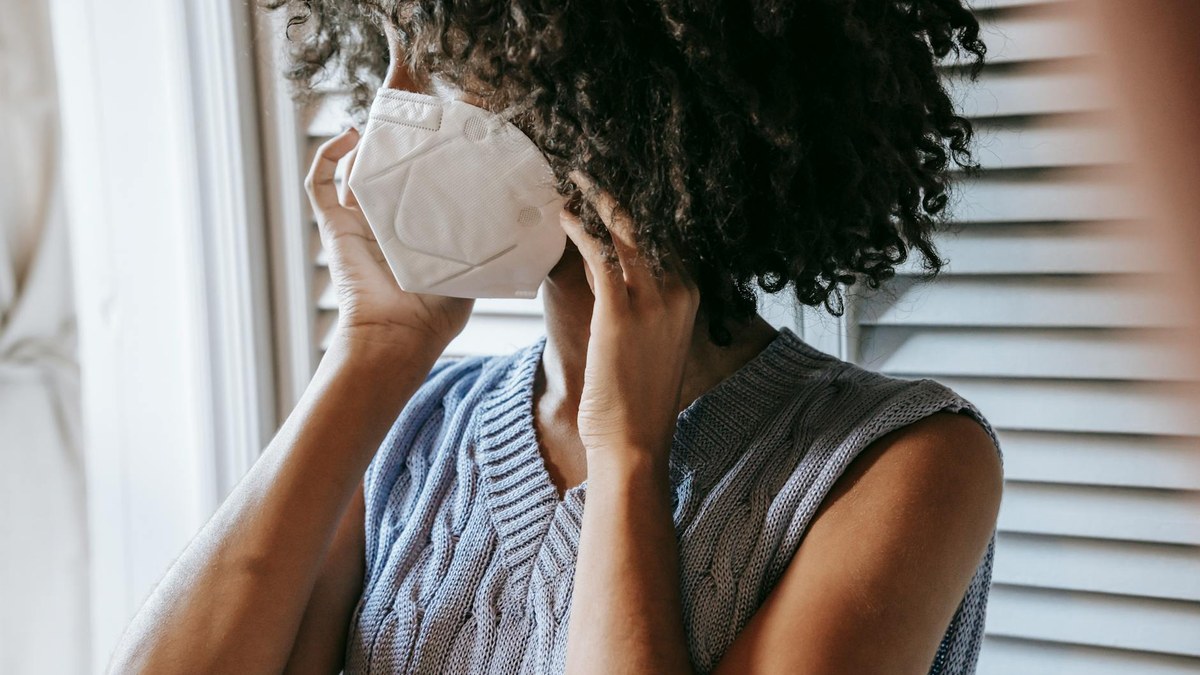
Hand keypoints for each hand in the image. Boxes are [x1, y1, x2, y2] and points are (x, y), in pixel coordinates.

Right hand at [305, 128, 473, 352]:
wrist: (397, 335)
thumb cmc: (435, 314)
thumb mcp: (469, 269)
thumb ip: (481, 242)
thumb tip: (514, 216)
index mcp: (412, 232)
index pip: (413, 183)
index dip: (418, 156)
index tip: (438, 126)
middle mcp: (383, 223)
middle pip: (381, 170)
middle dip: (392, 140)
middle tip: (412, 113)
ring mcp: (357, 223)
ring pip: (353, 169)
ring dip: (367, 144)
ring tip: (388, 125)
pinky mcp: (334, 226)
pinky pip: (318, 183)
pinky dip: (328, 154)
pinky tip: (350, 135)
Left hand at [559, 171, 700, 469]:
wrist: (634, 441)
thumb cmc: (635, 396)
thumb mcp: (647, 339)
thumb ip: (633, 299)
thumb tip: (605, 262)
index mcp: (691, 295)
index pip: (667, 233)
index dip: (639, 205)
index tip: (610, 184)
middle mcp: (679, 291)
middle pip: (650, 222)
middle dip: (617, 193)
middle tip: (588, 167)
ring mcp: (654, 300)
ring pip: (626, 229)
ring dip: (596, 199)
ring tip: (572, 177)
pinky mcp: (621, 311)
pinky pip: (601, 253)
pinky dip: (579, 228)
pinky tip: (561, 212)